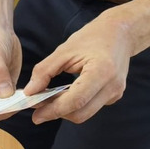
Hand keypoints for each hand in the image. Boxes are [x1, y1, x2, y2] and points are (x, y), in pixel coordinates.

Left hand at [22, 9, 135, 124]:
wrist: (119, 34)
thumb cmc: (92, 38)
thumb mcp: (64, 50)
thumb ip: (45, 71)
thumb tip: (30, 92)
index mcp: (102, 71)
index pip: (76, 100)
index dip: (54, 110)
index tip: (35, 115)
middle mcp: (112, 87)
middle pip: (80, 112)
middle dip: (56, 113)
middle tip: (36, 108)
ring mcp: (115, 93)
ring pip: (85, 113)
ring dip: (64, 110)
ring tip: (47, 100)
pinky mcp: (114, 96)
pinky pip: (90, 107)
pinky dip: (74, 105)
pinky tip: (63, 95)